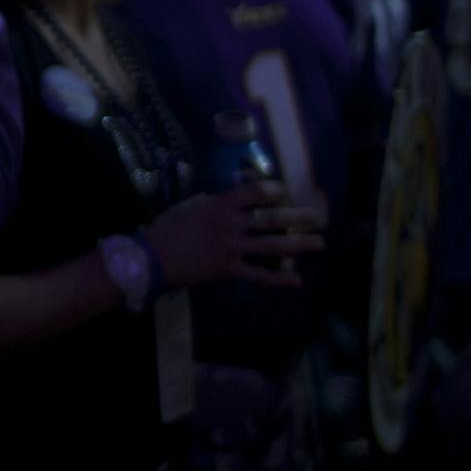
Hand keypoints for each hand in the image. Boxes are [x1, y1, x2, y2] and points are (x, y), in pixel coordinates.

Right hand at [145, 181, 324, 290]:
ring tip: (319, 243)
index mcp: (220, 205)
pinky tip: (297, 280)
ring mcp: (231, 247)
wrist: (150, 257)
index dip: (274, 190)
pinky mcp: (228, 269)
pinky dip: (278, 278)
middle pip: (272, 218)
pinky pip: (258, 274)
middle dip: (299, 217)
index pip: (254, 191)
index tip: (286, 192)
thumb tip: (236, 200)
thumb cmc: (167, 229)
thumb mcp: (191, 207)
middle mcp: (230, 224)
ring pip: (272, 245)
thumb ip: (215, 204)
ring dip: (299, 244)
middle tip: (320, 218)